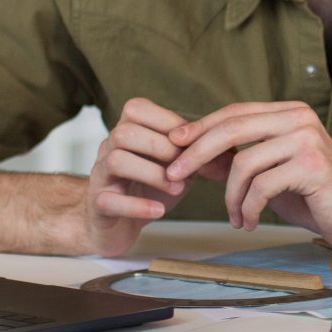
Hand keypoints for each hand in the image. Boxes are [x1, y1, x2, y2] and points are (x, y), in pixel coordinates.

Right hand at [78, 97, 196, 256]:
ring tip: (177, 189)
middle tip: (187, 168)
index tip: (193, 142)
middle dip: (162, 148)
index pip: (137, 109)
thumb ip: (200, 156)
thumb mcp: (178, 167)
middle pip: (125, 132)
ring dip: (152, 173)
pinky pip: (109, 200)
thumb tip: (233, 152)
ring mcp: (100, 176)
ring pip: (116, 161)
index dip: (168, 122)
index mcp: (126, 131)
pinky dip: (138, 205)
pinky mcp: (98, 205)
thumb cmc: (148, 187)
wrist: (117, 222)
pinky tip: (159, 210)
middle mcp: (108, 148)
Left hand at [163, 102, 331, 246]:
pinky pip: (261, 187)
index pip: (235, 112)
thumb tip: (191, 157)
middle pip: (233, 129)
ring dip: (230, 197)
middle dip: (196, 153)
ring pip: (244, 163)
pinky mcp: (311, 166)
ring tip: (235, 217)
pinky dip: (248, 209)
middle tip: (174, 175)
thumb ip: (240, 159)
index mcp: (290, 113)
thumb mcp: (271, 172)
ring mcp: (307, 140)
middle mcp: (299, 119)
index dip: (201, 127)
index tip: (174, 144)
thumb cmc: (313, 194)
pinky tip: (250, 222)